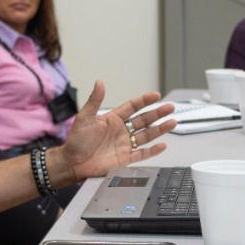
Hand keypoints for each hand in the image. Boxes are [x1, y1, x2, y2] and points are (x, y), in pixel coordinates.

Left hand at [51, 81, 174, 182]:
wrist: (72, 162)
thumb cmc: (75, 141)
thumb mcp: (84, 118)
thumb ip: (94, 101)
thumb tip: (99, 82)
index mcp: (112, 119)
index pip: (132, 107)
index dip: (144, 101)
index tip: (156, 95)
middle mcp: (121, 131)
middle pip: (144, 120)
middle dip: (157, 113)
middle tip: (170, 107)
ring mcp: (124, 145)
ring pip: (146, 135)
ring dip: (159, 129)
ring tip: (172, 122)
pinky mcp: (125, 159)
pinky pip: (142, 154)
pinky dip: (153, 151)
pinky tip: (162, 145)